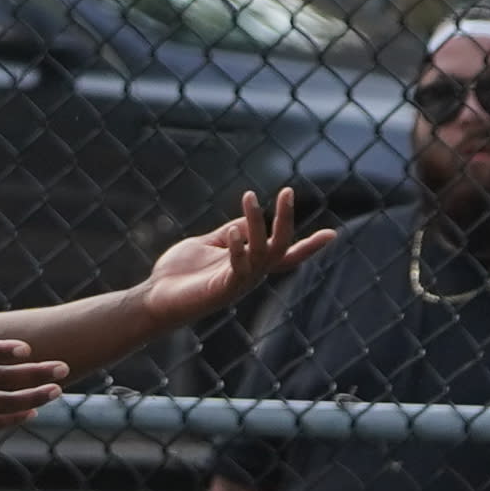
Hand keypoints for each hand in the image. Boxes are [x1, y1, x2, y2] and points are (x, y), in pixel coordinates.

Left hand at [132, 191, 338, 333]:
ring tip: (249, 198)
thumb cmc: (180, 274)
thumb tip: (250, 218)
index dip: (310, 246)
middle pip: (280, 248)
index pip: (286, 255)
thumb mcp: (209, 245)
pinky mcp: (221, 290)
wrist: (155, 299)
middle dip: (286, 220)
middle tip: (287, 191)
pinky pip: (237, 269)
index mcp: (250, 264)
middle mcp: (250, 275)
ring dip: (258, 224)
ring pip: (261, 253)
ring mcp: (238, 284)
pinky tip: (233, 231)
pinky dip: (238, 249)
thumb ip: (231, 233)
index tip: (334, 233)